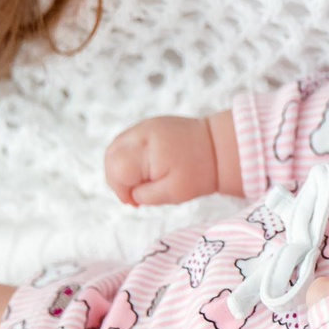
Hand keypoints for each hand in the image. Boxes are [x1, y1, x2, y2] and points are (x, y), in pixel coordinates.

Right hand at [104, 115, 229, 206]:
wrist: (218, 147)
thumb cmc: (199, 172)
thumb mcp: (174, 193)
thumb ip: (146, 196)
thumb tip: (130, 195)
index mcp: (148, 148)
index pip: (116, 169)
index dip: (121, 190)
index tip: (135, 203)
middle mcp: (141, 132)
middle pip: (111, 156)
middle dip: (116, 179)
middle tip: (134, 195)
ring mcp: (143, 126)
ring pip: (114, 148)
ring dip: (119, 168)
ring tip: (137, 183)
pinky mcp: (147, 125)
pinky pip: (125, 142)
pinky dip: (126, 157)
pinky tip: (141, 171)